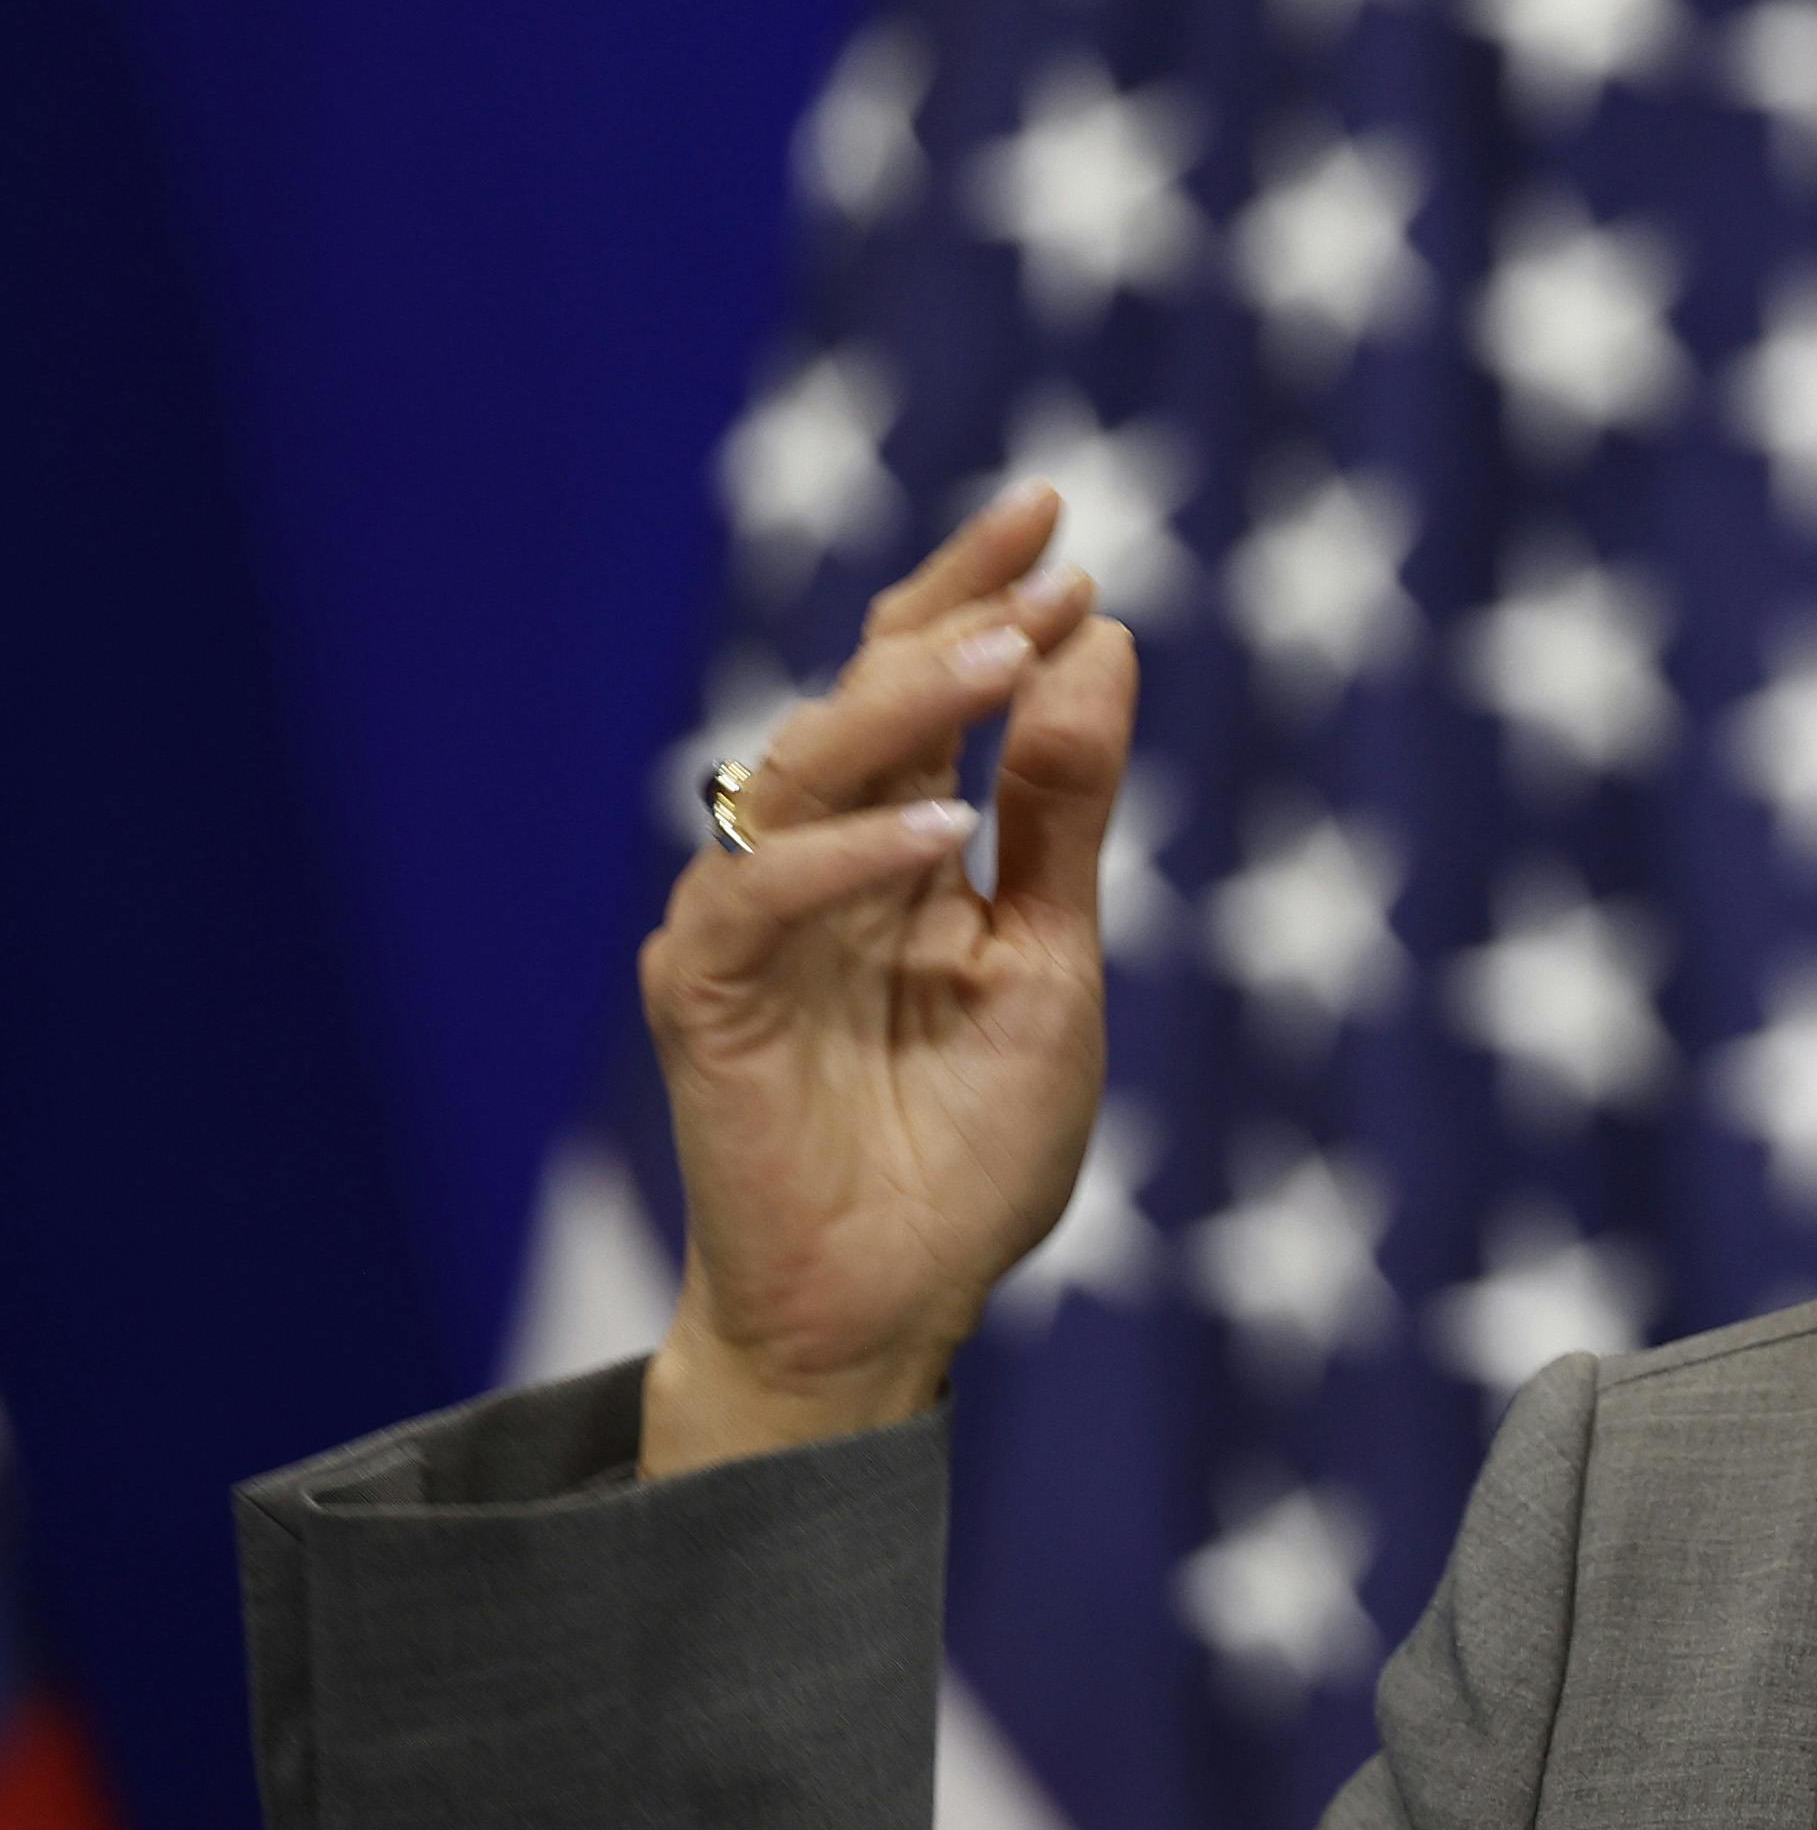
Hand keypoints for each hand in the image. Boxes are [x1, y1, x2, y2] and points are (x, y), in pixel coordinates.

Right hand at [634, 485, 1137, 1477]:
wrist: (889, 1308)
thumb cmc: (967, 1147)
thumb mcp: (1054, 960)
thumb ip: (1067, 812)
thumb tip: (1105, 639)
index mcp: (903, 844)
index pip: (930, 686)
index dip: (981, 596)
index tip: (1062, 522)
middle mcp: (820, 863)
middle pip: (862, 699)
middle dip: (950, 618)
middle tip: (1047, 566)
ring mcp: (751, 923)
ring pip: (800, 773)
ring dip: (904, 707)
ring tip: (1010, 655)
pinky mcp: (699, 996)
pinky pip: (751, 901)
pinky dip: (843, 861)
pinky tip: (943, 831)